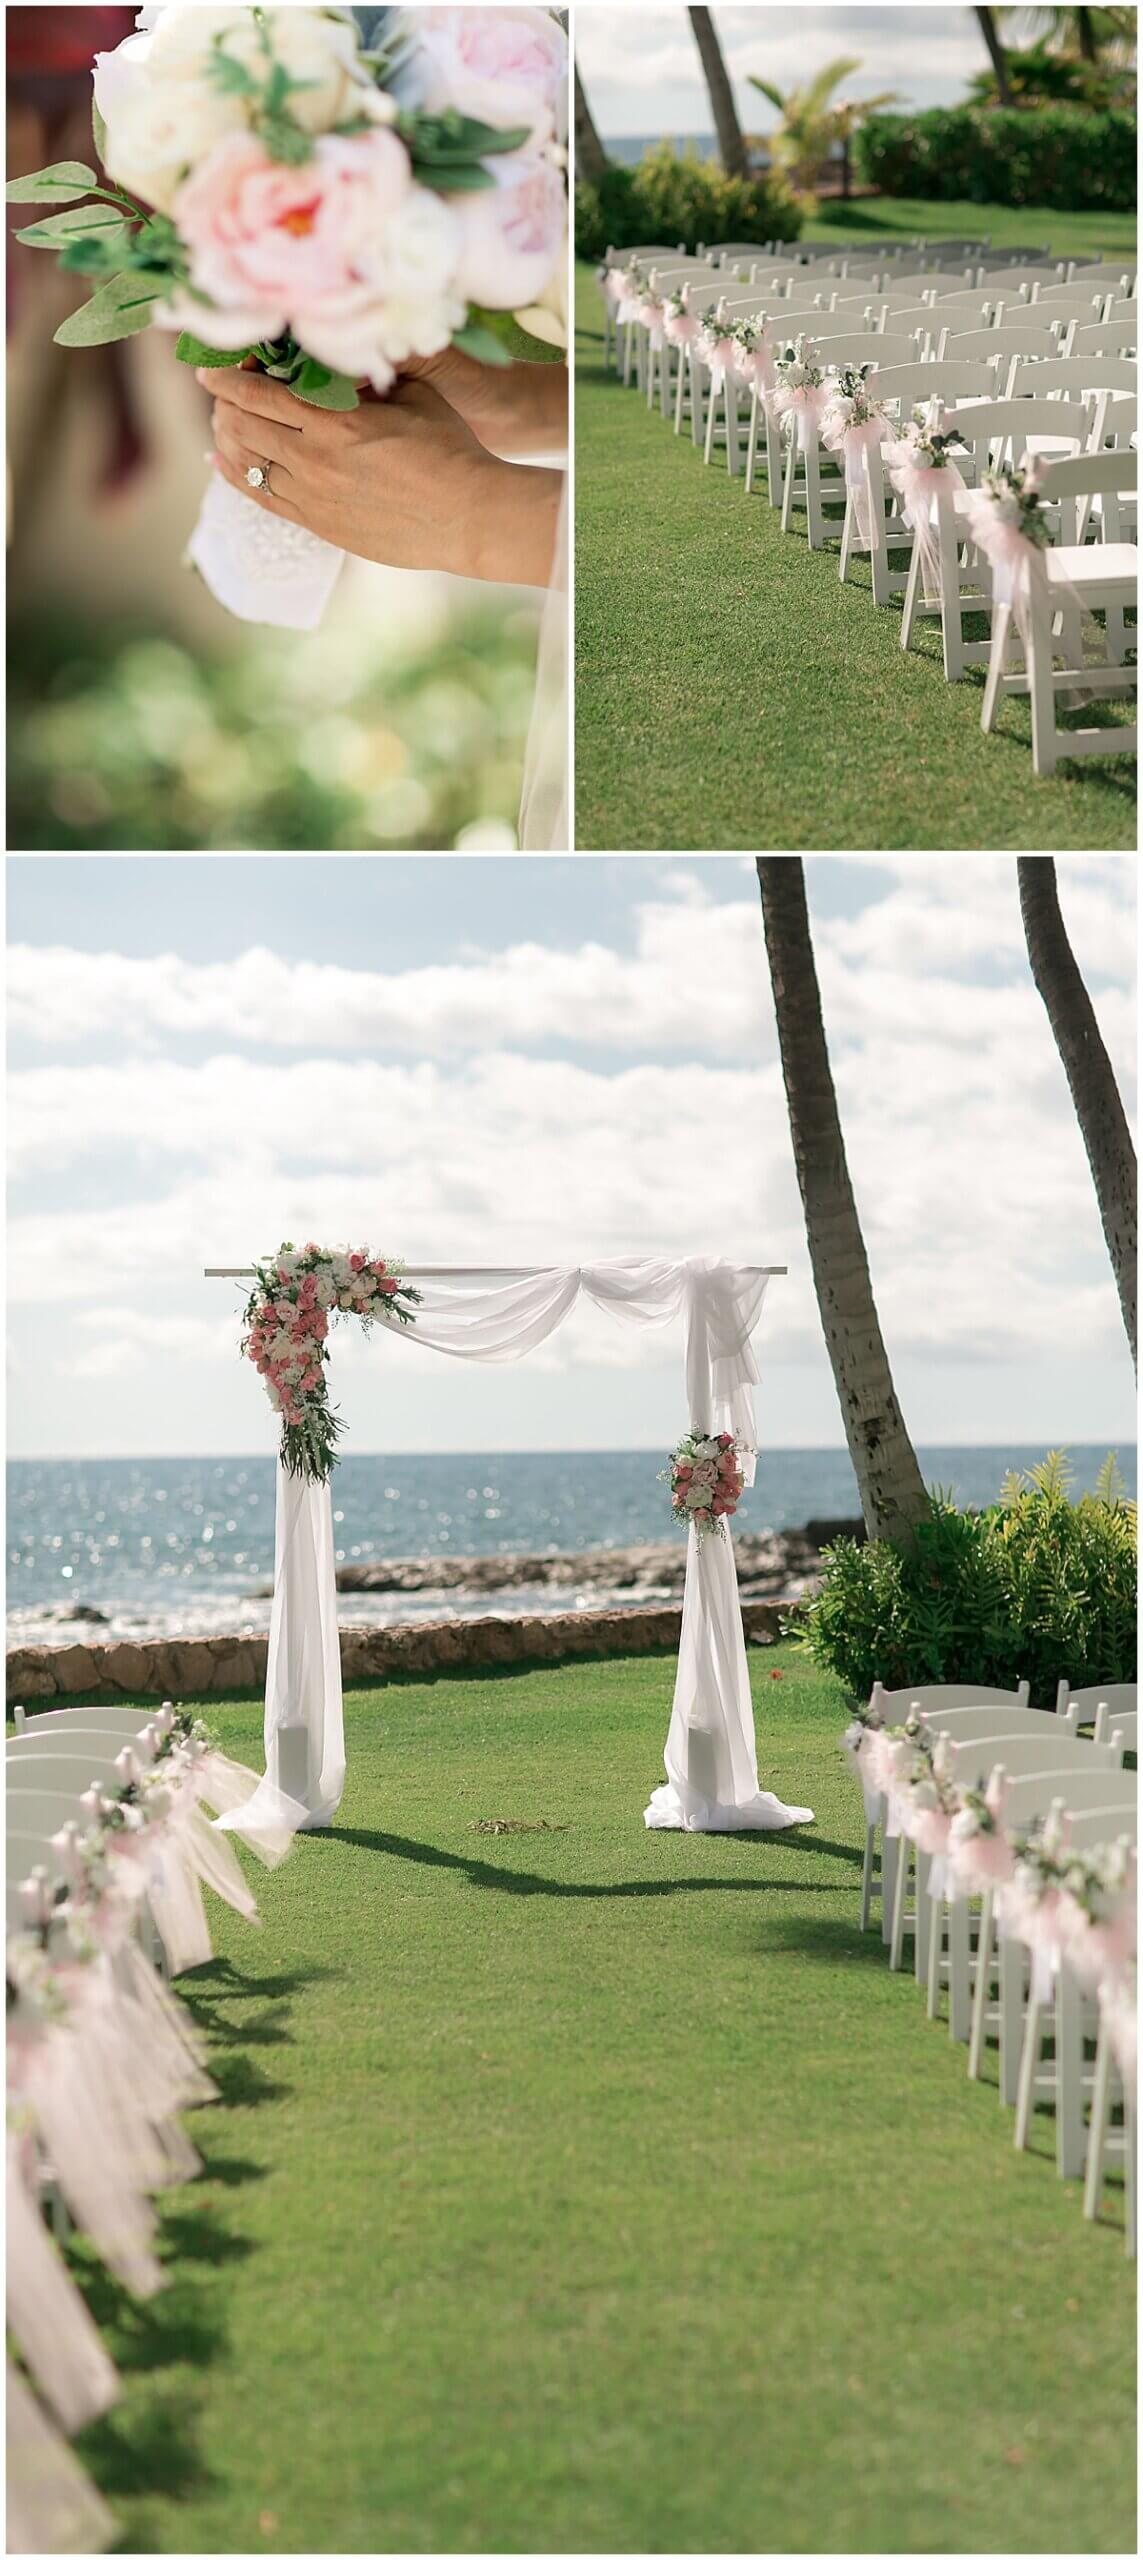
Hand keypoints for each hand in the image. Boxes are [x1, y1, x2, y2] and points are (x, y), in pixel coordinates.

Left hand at [203, 367, 561, 586]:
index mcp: (334, 422)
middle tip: (222, 392)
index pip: (257, 393)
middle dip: (225, 404)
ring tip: (224, 424)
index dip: (226, 377)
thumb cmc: (449, 448)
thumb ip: (363, 378)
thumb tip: (330, 357)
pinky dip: (236, 476)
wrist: (468, 516)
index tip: (210, 367)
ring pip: (245, 463)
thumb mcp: (409, 394)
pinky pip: (261, 498)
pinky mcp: (318, 524)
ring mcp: (312, 497)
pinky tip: (223, 463)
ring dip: (227, 439)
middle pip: (242, 426)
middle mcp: (312, 460)